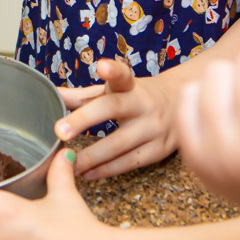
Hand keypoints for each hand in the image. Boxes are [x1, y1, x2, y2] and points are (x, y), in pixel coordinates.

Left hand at [55, 59, 179, 179]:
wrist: (185, 107)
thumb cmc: (139, 98)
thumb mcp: (115, 92)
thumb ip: (85, 95)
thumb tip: (54, 94)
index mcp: (131, 86)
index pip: (123, 75)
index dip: (113, 70)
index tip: (102, 66)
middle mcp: (144, 103)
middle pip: (114, 109)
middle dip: (84, 119)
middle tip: (60, 131)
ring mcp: (153, 128)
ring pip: (119, 144)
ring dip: (91, 156)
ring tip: (69, 164)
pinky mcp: (159, 150)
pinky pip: (129, 163)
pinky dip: (106, 170)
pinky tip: (88, 173)